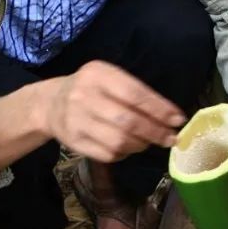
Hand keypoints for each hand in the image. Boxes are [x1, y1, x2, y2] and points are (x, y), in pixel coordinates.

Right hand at [42, 61, 185, 162]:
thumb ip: (136, 93)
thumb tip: (170, 116)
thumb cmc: (90, 89)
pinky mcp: (73, 142)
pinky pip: (107, 154)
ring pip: (118, 141)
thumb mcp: (109, 79)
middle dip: (155, 132)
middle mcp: (84, 96)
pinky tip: (129, 147)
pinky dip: (125, 154)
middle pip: (128, 120)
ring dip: (141, 144)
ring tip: (149, 142)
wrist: (50, 104)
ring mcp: (76, 121)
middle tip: (170, 138)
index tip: (178, 120)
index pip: (135, 94)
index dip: (159, 109)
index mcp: (97, 74)